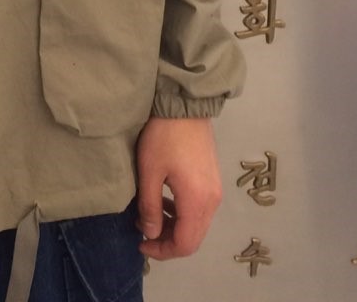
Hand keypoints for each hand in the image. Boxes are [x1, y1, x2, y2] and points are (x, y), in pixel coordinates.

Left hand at [136, 117, 221, 260]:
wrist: (184, 106)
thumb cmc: (163, 137)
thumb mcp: (149, 171)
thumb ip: (151, 206)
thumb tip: (151, 233)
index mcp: (197, 201)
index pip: (185, 244)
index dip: (162, 251)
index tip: (141, 244)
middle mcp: (212, 201)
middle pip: (194, 237)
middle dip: (168, 241)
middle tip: (144, 233)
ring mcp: (215, 190)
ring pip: (197, 224)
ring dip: (174, 226)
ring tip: (148, 215)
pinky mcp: (212, 179)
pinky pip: (199, 208)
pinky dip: (182, 213)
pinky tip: (164, 201)